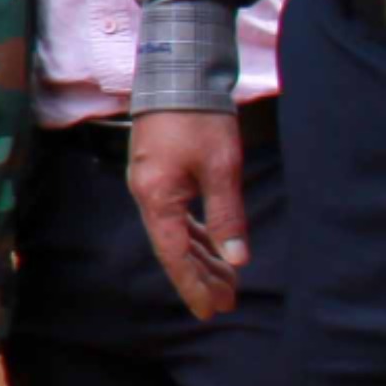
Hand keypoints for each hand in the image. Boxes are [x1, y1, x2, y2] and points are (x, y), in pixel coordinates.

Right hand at [123, 111, 251, 324]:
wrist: (177, 74)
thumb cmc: (199, 118)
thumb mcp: (222, 168)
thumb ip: (227, 215)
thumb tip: (238, 259)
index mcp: (157, 198)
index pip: (175, 255)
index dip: (193, 285)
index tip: (211, 311)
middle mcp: (147, 197)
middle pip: (174, 249)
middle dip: (201, 277)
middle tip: (227, 303)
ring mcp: (151, 187)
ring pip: (176, 234)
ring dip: (201, 258)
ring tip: (227, 282)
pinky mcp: (160, 176)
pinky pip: (177, 217)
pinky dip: (196, 236)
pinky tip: (213, 248)